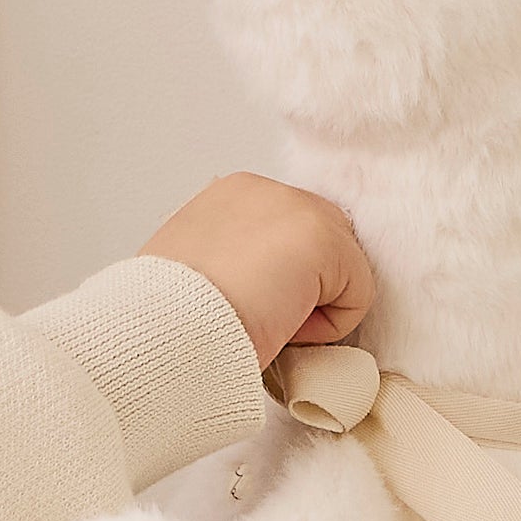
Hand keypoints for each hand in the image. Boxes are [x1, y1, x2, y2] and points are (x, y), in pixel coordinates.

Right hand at [142, 174, 376, 373]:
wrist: (162, 331)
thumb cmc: (166, 319)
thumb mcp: (195, 272)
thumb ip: (233, 263)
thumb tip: (261, 288)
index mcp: (229, 196)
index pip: (289, 236)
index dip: (280, 283)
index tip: (243, 307)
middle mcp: (264, 189)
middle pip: (324, 246)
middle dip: (304, 290)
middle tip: (256, 318)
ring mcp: (296, 208)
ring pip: (342, 271)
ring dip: (311, 309)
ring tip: (261, 320)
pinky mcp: (324, 240)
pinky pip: (357, 297)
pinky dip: (326, 328)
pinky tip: (278, 325)